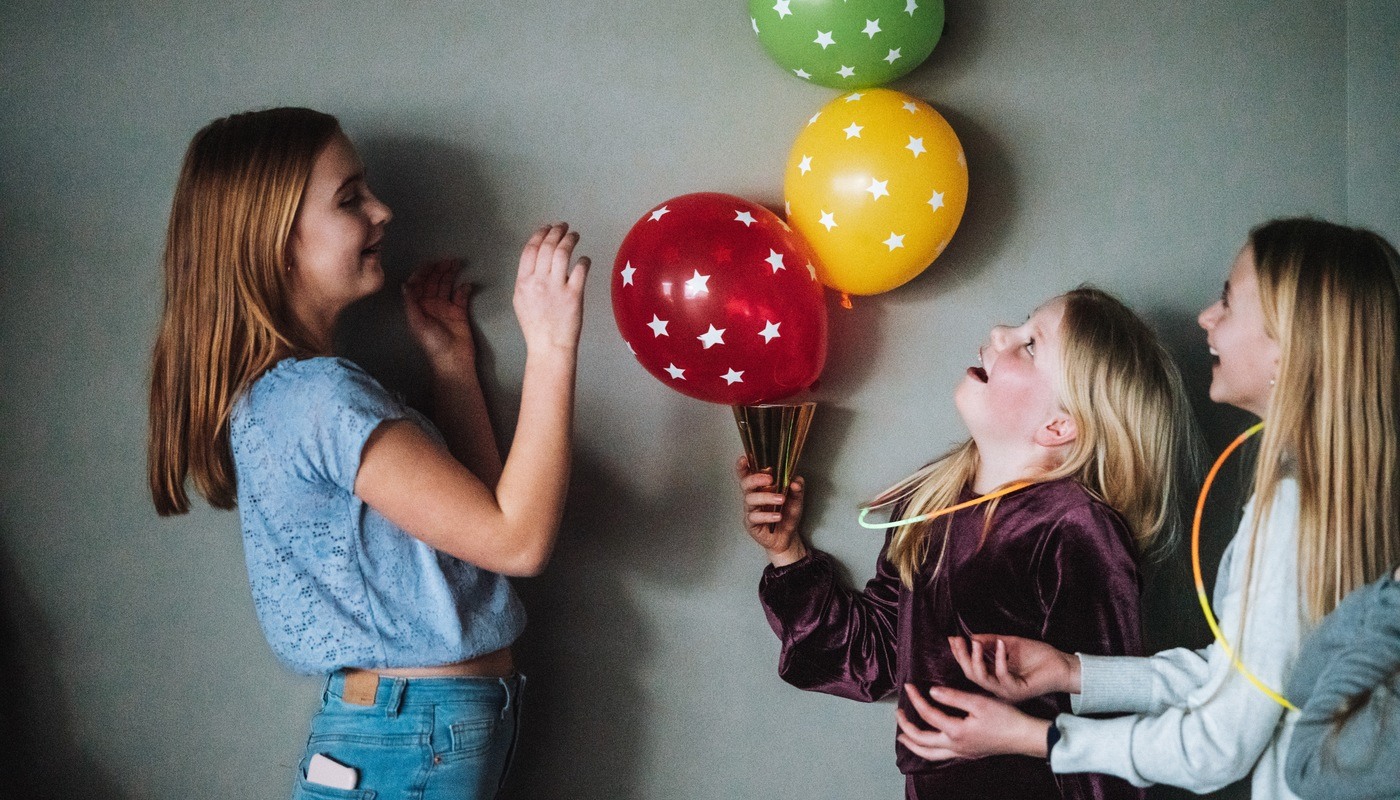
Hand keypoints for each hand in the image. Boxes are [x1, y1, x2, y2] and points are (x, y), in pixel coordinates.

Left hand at [403, 259, 475, 370]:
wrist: (453, 360)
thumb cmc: (432, 343)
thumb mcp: (417, 323)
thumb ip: (411, 303)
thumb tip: (405, 284)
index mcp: (418, 306)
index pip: (418, 285)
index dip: (422, 273)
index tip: (430, 263)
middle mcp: (431, 304)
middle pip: (433, 282)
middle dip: (439, 270)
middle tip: (447, 260)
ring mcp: (446, 307)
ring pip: (447, 285)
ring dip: (451, 274)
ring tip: (456, 264)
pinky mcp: (460, 312)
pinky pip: (461, 296)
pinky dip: (464, 288)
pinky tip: (466, 284)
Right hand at [514, 222, 588, 352]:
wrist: (549, 346)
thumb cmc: (535, 326)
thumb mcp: (521, 300)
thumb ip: (527, 279)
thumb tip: (536, 259)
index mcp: (523, 282)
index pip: (530, 249)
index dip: (539, 234)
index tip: (547, 228)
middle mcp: (538, 281)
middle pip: (547, 247)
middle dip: (556, 232)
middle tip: (563, 226)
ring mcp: (556, 287)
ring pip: (563, 253)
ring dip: (570, 240)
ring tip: (574, 235)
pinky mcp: (574, 295)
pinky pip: (580, 269)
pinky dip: (584, 260)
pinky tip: (585, 259)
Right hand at [736, 455, 806, 565]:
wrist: (788, 536)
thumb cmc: (788, 514)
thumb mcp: (797, 499)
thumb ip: (797, 488)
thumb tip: (795, 480)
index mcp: (760, 487)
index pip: (748, 474)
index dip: (743, 466)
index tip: (745, 458)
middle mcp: (752, 496)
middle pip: (745, 483)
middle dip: (755, 478)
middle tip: (770, 478)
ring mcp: (750, 510)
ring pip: (750, 499)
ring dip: (766, 497)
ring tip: (781, 500)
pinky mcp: (751, 523)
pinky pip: (754, 517)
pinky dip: (767, 515)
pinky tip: (778, 516)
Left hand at [896, 684, 1050, 761]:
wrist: (1024, 737)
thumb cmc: (1005, 718)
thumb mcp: (978, 701)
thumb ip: (953, 696)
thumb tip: (931, 691)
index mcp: (955, 731)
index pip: (927, 714)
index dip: (915, 699)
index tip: (908, 686)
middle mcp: (955, 746)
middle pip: (921, 740)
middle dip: (906, 727)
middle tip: (898, 713)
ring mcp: (961, 753)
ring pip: (929, 754)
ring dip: (914, 745)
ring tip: (903, 737)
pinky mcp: (968, 754)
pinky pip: (940, 756)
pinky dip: (928, 751)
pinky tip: (929, 744)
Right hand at [947, 634, 1079, 699]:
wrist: (1062, 665)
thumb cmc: (1039, 656)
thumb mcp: (1010, 644)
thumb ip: (991, 642)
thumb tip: (970, 637)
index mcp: (994, 677)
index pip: (970, 667)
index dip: (960, 654)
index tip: (952, 639)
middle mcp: (997, 687)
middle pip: (971, 675)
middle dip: (962, 657)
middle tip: (959, 641)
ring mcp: (1006, 691)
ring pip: (982, 679)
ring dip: (975, 660)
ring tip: (975, 643)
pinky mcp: (1017, 691)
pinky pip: (1002, 676)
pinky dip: (999, 659)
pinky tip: (1001, 643)